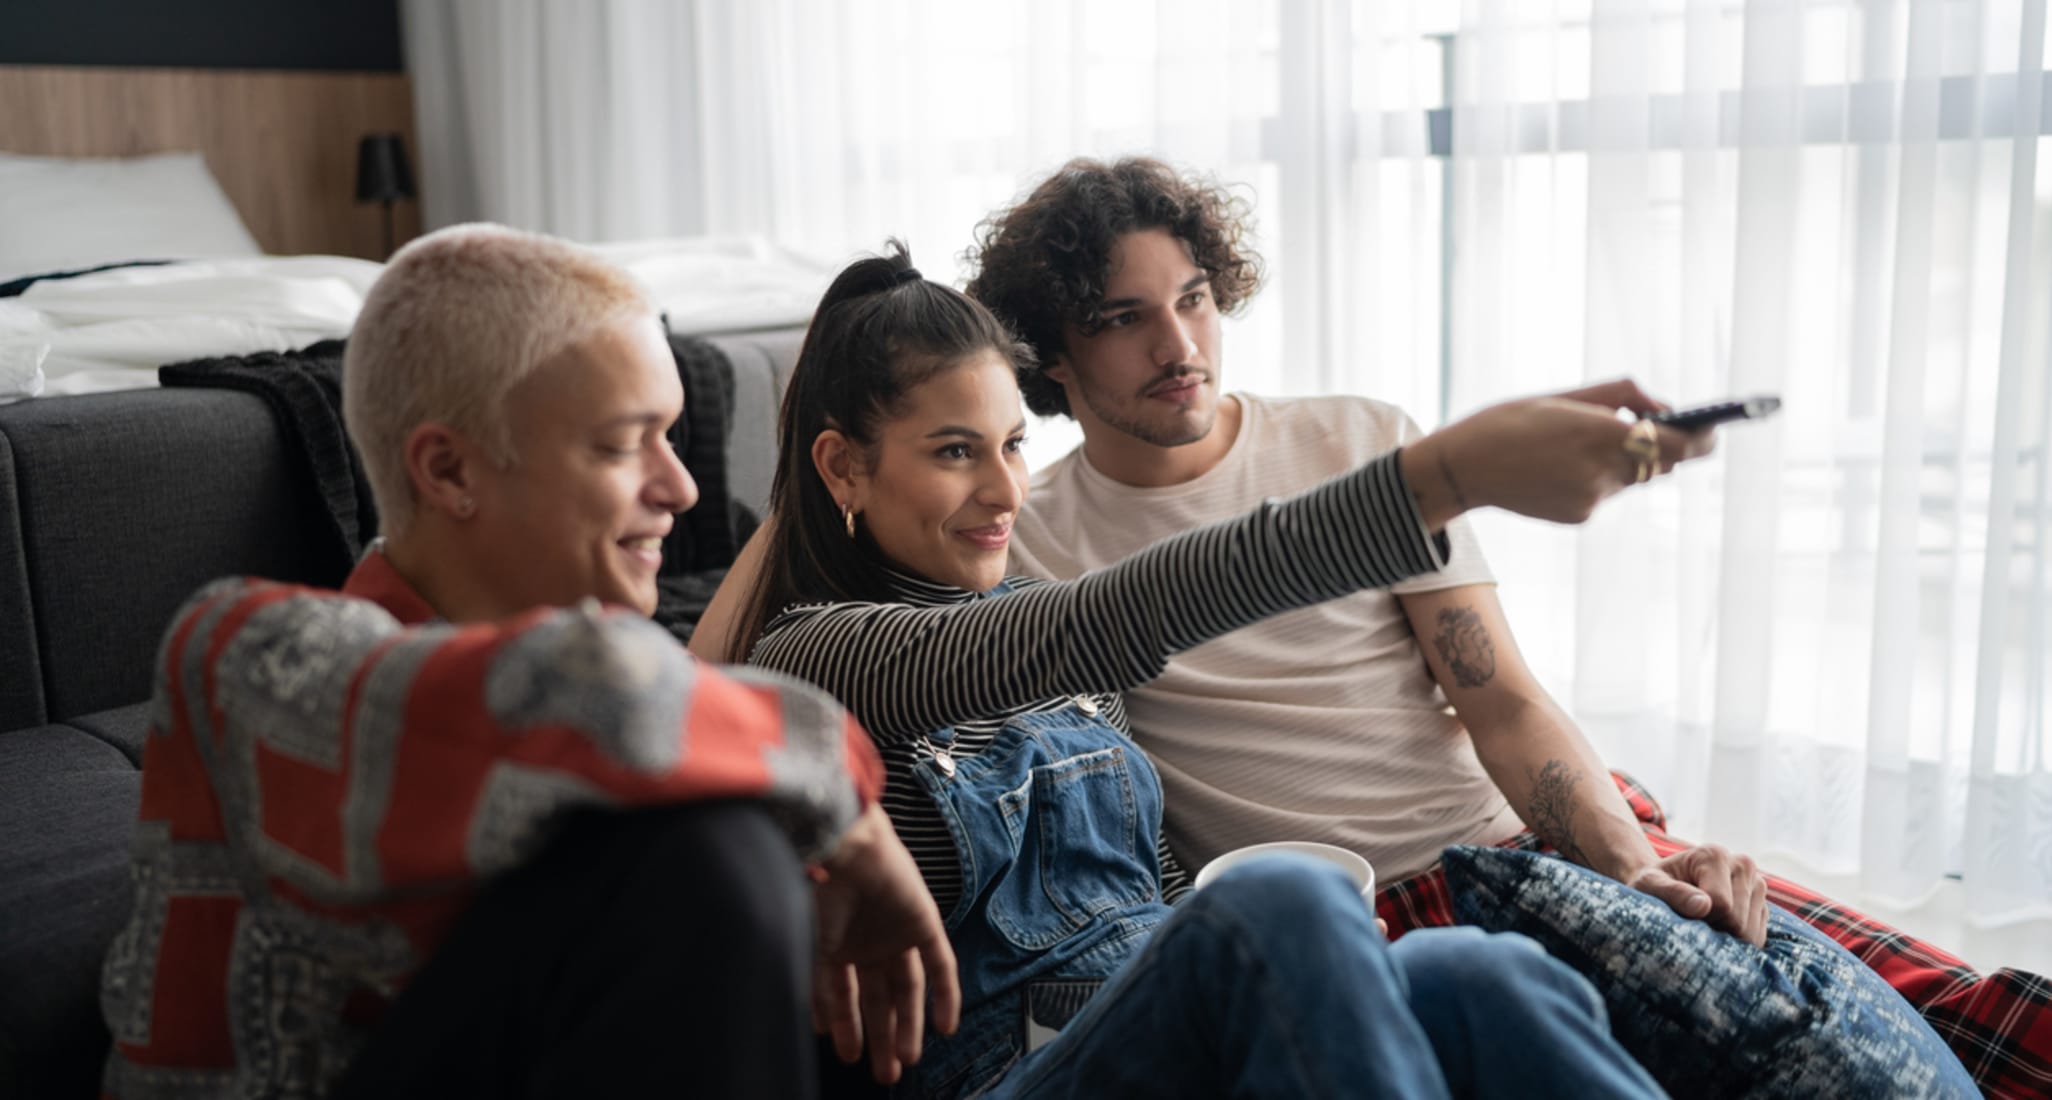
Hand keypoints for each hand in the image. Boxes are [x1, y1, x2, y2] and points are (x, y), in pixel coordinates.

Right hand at [811, 802, 960, 1084]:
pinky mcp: (923, 921)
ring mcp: (896, 931)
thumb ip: (817, 987)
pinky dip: (946, 996)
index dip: (845, 1025)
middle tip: (884, 1074)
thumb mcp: (811, 949)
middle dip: (881, 1036)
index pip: (844, 994)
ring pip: (908, 989)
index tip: (846, 1054)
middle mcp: (867, 940)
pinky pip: (940, 965)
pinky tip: (946, 1029)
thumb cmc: (816, 890)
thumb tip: (812, 1026)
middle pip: (879, 997)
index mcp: (836, 944)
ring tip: (906, 1060)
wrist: (844, 848)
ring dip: (908, 1025)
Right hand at [1401, 377, 1716, 528]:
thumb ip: (1619, 395)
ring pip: (1630, 477)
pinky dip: (1593, 479)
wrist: (1460, 471)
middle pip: (1659, 461)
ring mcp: (1593, 499)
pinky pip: (1604, 493)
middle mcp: (1602, 471)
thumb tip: (1662, 406)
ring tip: (1572, 446)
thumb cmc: (1508, 422)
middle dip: (1658, 445)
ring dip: (1619, 460)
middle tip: (1643, 426)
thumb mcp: (1562, 395)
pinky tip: (1555, 469)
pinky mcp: (1580, 516)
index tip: (1713, 428)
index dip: (1703, 437)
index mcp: (1599, 432)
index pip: (1678, 444)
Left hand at [1624, 844, 1768, 946]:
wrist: (1665, 885)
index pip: (1721, 905)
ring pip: (1751, 932)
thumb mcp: (1650, 886)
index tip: (1681, 913)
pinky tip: (1718, 928)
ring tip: (1704, 922)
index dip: (1700, 919)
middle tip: (1691, 920)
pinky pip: (1758, 937)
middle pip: (1738, 921)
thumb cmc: (1653, 886)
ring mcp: (1757, 884)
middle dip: (1713, 930)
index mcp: (1714, 855)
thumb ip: (1672, 893)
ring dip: (1725, 938)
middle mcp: (1742, 864)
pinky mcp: (1761, 904)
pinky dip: (1737, 942)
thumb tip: (1703, 906)